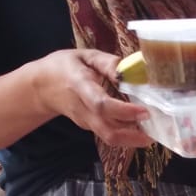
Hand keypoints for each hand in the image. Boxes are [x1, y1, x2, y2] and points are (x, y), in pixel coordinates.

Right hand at [31, 49, 151, 147]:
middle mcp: (83, 109)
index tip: (144, 111)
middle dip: (133, 136)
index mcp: (81, 86)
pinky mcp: (89, 127)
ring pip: (110, 137)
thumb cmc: (64, 67)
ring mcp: (85, 121)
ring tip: (153, 132)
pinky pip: (109, 134)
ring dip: (132, 139)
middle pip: (108, 131)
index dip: (124, 111)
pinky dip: (126, 135)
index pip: (101, 104)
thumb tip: (128, 70)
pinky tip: (141, 128)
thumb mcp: (83, 56)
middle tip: (154, 132)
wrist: (41, 87)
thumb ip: (106, 62)